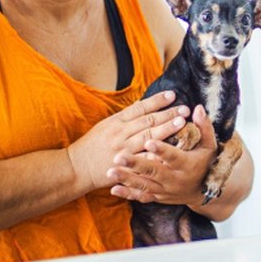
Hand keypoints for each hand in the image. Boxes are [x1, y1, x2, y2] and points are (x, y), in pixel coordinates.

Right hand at [66, 91, 187, 192]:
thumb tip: (143, 104)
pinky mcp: (124, 165)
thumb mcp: (106, 125)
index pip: (140, 108)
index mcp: (116, 121)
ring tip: (182, 123)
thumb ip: (125, 116)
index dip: (157, 101)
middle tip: (185, 109)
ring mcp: (122, 149)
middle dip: (168, 114)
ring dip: (166, 130)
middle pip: (148, 121)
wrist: (76, 167)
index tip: (173, 94)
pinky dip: (156, 154)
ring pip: (147, 137)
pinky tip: (171, 150)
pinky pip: (142, 159)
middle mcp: (120, 133)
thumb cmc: (92, 145)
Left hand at [108, 104, 217, 205]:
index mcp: (186, 164)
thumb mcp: (210, 145)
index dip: (161, 149)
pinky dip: (128, 193)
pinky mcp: (158, 196)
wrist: (204, 192)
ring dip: (127, 179)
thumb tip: (198, 108)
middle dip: (135, 164)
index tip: (148, 142)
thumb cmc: (206, 163)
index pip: (173, 156)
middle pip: (153, 171)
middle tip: (118, 157)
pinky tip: (113, 189)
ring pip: (144, 185)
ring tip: (110, 172)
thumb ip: (204, 127)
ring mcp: (165, 189)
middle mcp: (174, 179)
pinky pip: (141, 197)